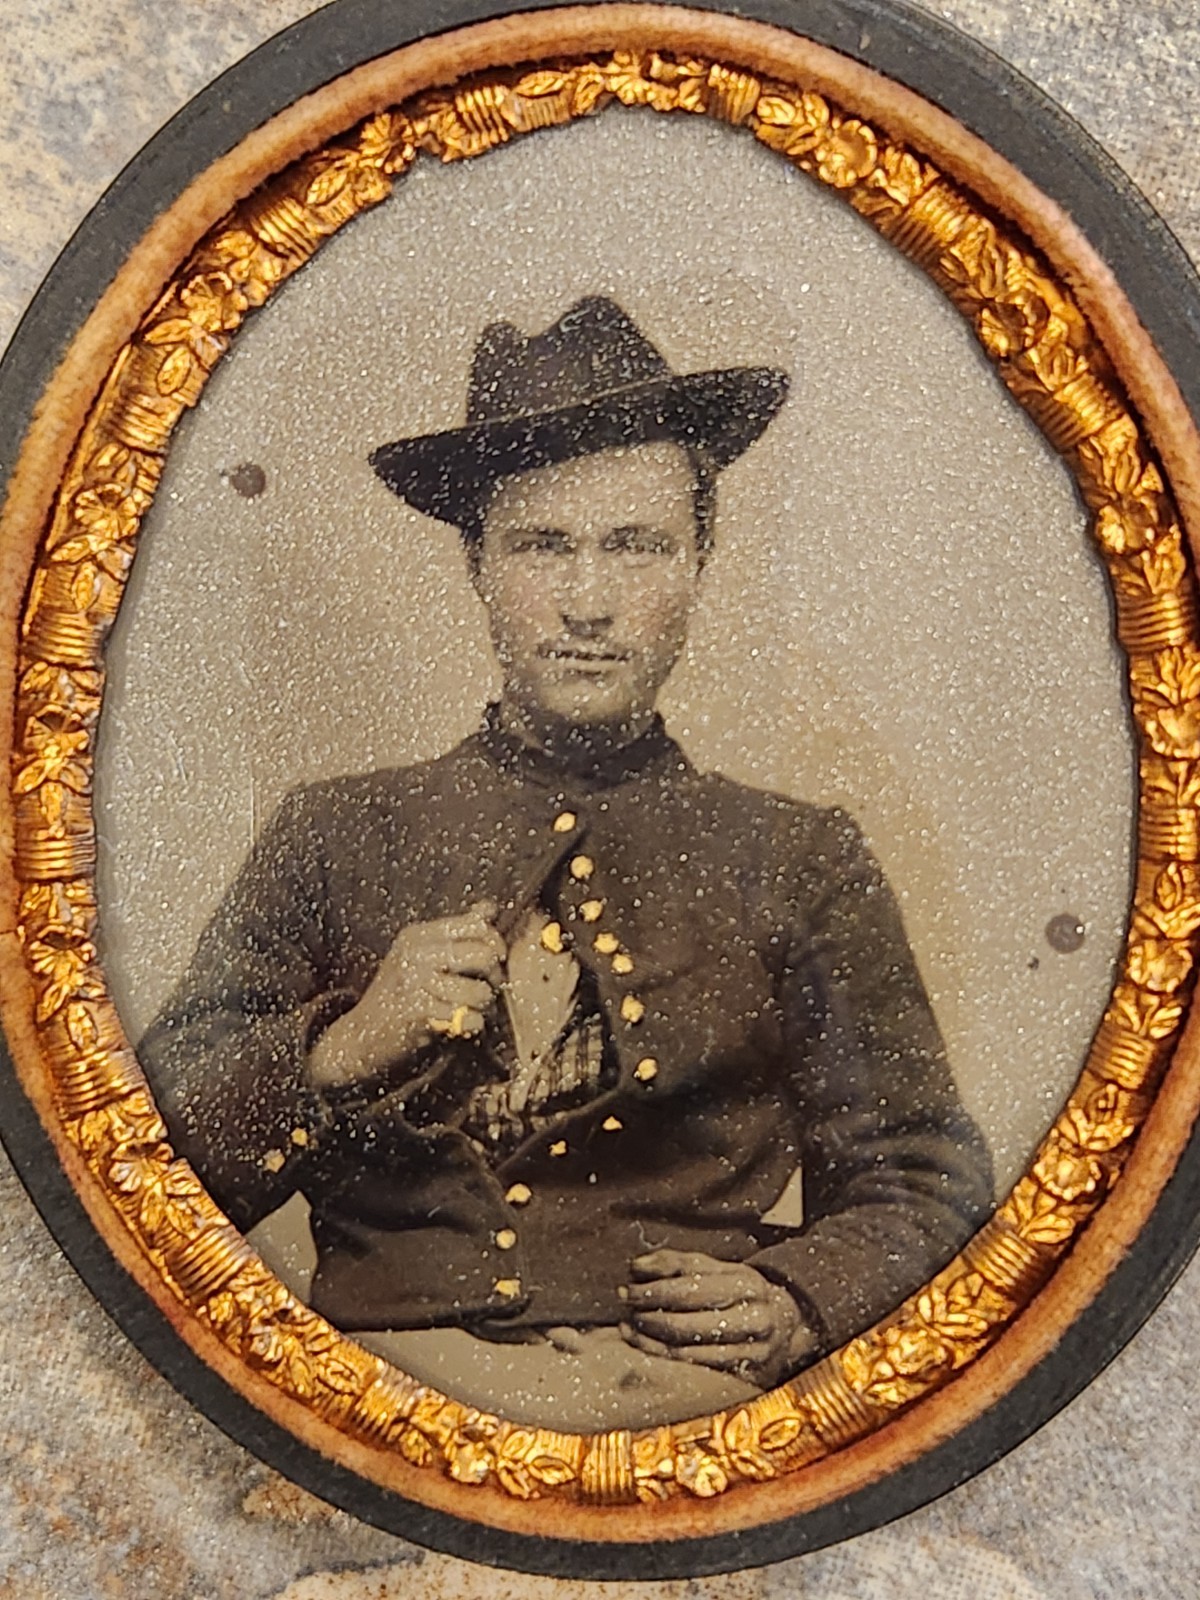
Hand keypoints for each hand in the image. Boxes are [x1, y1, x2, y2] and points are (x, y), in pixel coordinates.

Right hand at [307, 900, 504, 1091]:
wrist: (360, 1036)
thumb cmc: (399, 995)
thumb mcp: (420, 955)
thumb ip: (457, 932)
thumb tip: (489, 908)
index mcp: (418, 935)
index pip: (476, 925)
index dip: (495, 942)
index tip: (495, 960)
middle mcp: (415, 954)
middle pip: (484, 956)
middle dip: (495, 977)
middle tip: (489, 990)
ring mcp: (414, 984)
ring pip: (480, 992)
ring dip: (484, 1007)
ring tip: (473, 1010)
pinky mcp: (418, 1015)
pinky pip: (468, 1018)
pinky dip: (472, 1026)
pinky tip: (460, 1025)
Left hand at [620, 1249, 812, 1386]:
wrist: (789, 1324)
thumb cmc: (744, 1292)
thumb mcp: (720, 1268)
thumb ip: (680, 1264)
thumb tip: (637, 1266)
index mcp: (747, 1284)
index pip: (691, 1287)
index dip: (654, 1288)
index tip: (629, 1285)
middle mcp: (752, 1318)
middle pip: (687, 1321)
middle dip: (648, 1313)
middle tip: (626, 1304)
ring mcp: (750, 1351)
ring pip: (687, 1348)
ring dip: (649, 1337)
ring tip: (628, 1325)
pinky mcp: (744, 1374)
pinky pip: (693, 1365)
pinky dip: (663, 1354)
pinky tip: (645, 1343)